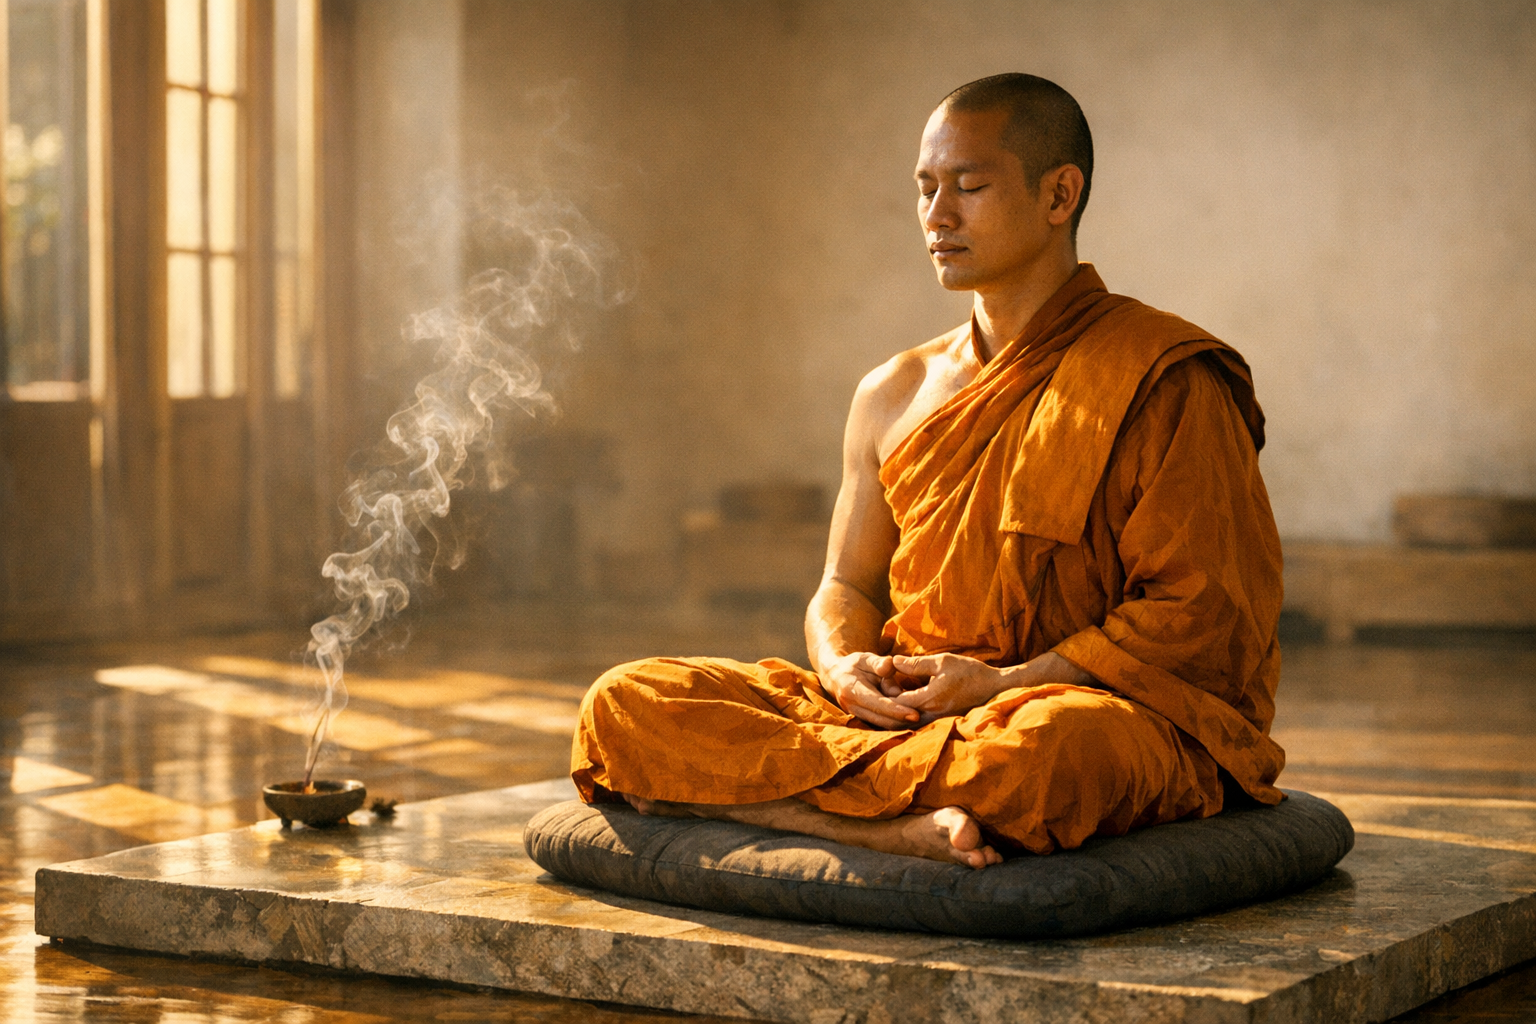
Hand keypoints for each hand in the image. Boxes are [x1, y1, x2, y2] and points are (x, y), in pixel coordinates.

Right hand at [820, 652, 922, 728]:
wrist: (836, 677)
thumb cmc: (854, 665)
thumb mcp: (865, 658)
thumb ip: (878, 662)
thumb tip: (890, 666)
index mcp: (852, 690)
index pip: (878, 704)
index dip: (897, 711)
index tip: (915, 714)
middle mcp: (852, 707)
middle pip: (881, 720)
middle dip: (902, 721)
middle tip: (924, 718)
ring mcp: (856, 716)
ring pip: (882, 726)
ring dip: (900, 724)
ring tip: (921, 719)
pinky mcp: (862, 720)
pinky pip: (881, 725)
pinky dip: (895, 723)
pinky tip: (911, 720)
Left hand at [890, 653, 1007, 723]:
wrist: (994, 688)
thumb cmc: (970, 672)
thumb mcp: (943, 661)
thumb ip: (916, 664)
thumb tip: (894, 661)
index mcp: (929, 699)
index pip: (895, 701)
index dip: (887, 689)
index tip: (887, 677)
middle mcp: (931, 715)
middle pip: (899, 716)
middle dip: (890, 702)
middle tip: (888, 686)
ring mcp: (937, 722)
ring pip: (908, 722)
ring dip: (899, 710)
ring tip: (896, 693)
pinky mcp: (942, 723)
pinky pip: (919, 722)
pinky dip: (910, 714)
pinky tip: (910, 700)